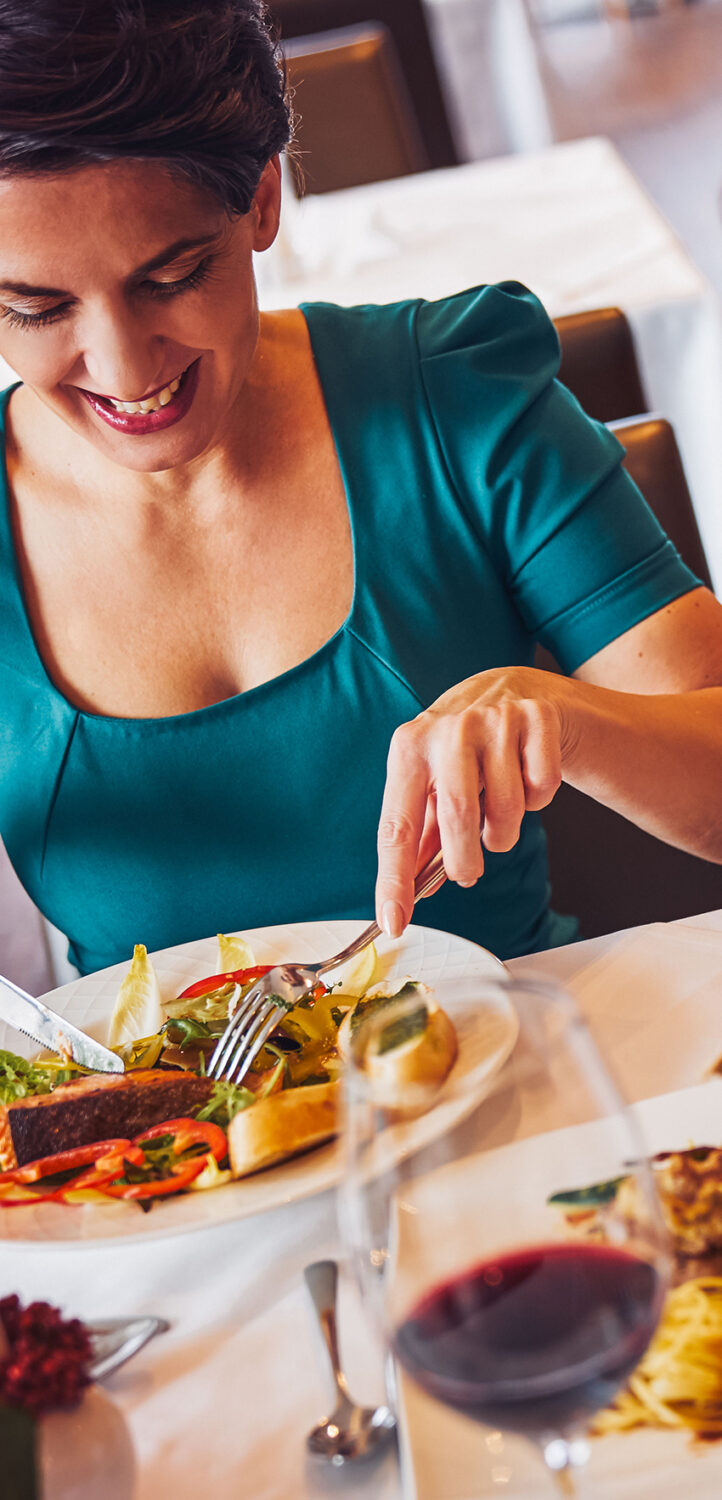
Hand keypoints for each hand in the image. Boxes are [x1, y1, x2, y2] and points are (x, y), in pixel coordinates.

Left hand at [375, 667, 567, 937]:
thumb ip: (420, 834)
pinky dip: (538, 799)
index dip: (394, 880)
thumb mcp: (431, 780)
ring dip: (504, 830)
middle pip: (457, 819)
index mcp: (410, 747)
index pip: (396, 826)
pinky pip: (542, 788)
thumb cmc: (463, 749)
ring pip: (506, 810)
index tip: (393, 922)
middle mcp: (449, 729)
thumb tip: (408, 891)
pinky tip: (525, 778)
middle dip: (465, 862)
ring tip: (499, 812)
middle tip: (468, 871)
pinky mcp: (537, 718)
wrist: (512, 690)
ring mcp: (495, 719)